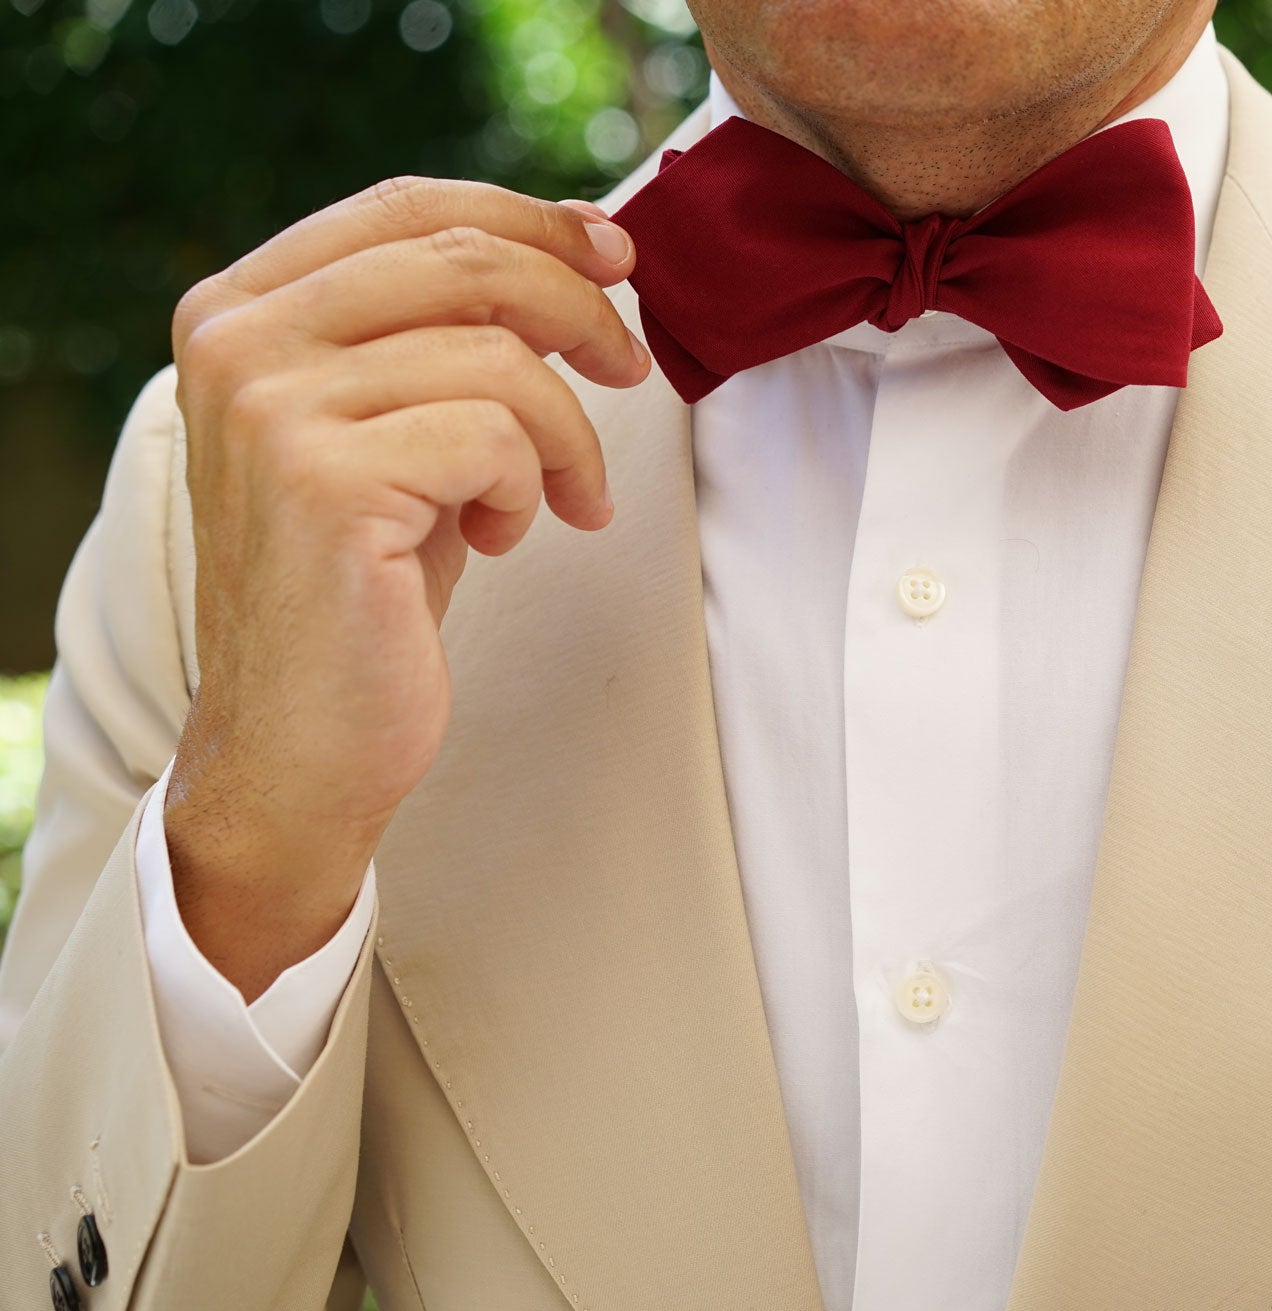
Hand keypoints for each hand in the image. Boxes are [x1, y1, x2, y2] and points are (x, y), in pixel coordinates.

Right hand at [161, 177, 648, 999]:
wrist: (302, 740)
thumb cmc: (367, 585)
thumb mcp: (397, 427)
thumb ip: (447, 332)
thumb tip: (581, 244)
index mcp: (239, 308)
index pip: (407, 207)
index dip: (530, 219)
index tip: (616, 256)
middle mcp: (236, 341)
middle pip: (464, 260)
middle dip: (581, 309)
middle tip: (633, 368)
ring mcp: (271, 407)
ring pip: (499, 356)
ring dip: (567, 433)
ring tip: (557, 498)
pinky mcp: (325, 481)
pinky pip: (498, 436)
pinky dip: (536, 485)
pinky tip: (509, 535)